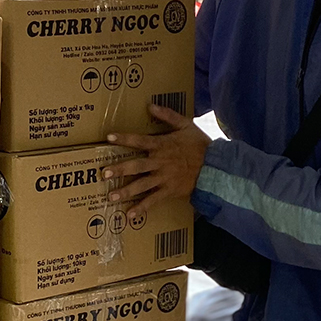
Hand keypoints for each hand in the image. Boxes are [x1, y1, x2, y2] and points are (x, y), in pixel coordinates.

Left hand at [103, 105, 210, 220]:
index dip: (124, 139)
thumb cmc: (200, 145)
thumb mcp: (186, 125)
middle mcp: (159, 162)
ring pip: (141, 185)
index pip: (139, 141)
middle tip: (104, 173)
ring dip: (126, 191)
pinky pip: (153, 200)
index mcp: (162, 145)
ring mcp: (163, 178)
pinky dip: (142, 208)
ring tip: (111, 196)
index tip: (109, 138)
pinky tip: (130, 214)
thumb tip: (150, 106)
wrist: (215, 166)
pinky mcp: (169, 191)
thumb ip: (168, 115)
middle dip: (120, 169)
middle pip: (136, 166)